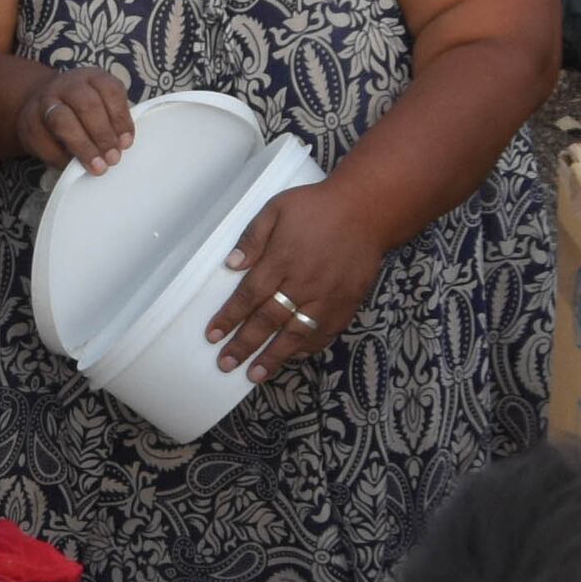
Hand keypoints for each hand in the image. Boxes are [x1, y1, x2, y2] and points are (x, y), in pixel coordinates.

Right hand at [12, 64, 137, 175]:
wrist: (41, 105)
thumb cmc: (81, 110)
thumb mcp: (101, 105)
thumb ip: (113, 121)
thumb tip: (121, 146)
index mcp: (92, 77)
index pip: (110, 90)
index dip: (120, 118)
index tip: (126, 143)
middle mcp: (68, 85)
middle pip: (87, 105)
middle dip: (102, 135)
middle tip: (112, 158)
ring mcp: (45, 102)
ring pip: (63, 121)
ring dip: (83, 147)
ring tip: (97, 167)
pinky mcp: (29, 122)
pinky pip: (45, 143)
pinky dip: (61, 158)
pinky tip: (72, 166)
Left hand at [207, 183, 390, 377]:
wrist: (368, 210)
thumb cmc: (318, 207)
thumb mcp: (277, 208)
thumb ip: (253, 237)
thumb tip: (231, 265)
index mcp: (282, 259)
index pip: (249, 295)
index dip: (229, 317)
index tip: (212, 335)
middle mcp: (303, 283)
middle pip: (268, 320)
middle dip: (244, 345)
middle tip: (226, 364)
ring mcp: (327, 297)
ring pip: (296, 334)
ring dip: (274, 356)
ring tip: (255, 375)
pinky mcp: (346, 304)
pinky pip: (324, 333)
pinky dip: (307, 348)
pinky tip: (292, 357)